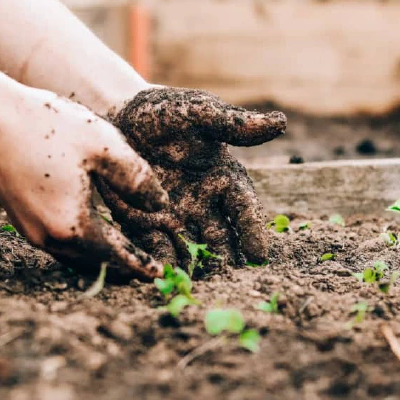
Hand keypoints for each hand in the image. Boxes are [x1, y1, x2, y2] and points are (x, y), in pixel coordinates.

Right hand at [0, 88, 167, 279]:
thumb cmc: (46, 126)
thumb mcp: (104, 145)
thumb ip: (137, 179)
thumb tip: (160, 206)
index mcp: (73, 226)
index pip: (116, 256)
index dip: (140, 264)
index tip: (159, 274)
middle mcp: (48, 238)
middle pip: (94, 263)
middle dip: (122, 267)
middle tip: (146, 269)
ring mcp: (30, 230)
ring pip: (74, 257)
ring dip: (100, 258)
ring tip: (123, 254)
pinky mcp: (19, 218)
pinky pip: (58, 243)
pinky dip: (80, 245)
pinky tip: (91, 232)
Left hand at [101, 87, 285, 266]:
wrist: (119, 116)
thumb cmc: (165, 112)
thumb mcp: (198, 113)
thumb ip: (233, 124)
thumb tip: (280, 123)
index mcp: (224, 179)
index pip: (244, 209)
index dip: (252, 231)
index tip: (259, 254)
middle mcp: (205, 204)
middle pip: (221, 238)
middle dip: (227, 260)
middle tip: (231, 281)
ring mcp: (176, 217)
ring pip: (192, 249)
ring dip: (197, 268)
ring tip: (200, 287)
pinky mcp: (146, 224)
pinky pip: (157, 248)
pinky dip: (161, 262)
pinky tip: (163, 276)